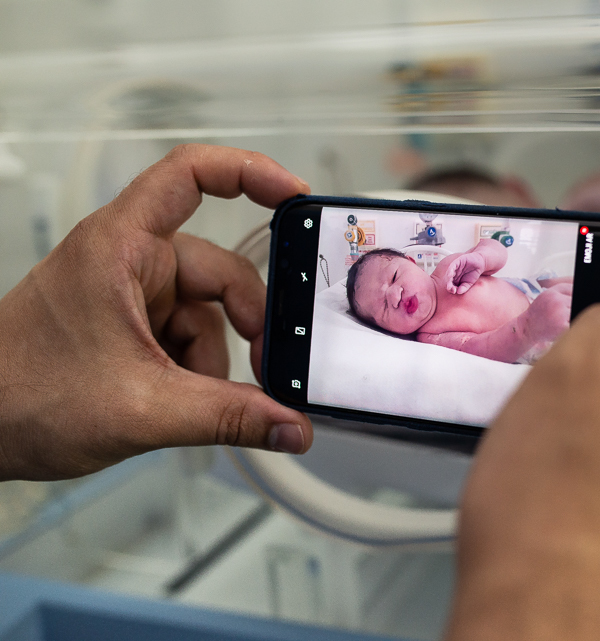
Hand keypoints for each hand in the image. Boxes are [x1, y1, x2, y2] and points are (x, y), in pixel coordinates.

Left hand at [0, 145, 313, 480]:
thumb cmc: (19, 397)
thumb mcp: (141, 409)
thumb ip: (228, 416)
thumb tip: (290, 425)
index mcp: (120, 246)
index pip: (191, 174)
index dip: (250, 172)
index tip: (295, 195)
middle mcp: (127, 259)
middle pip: (220, 268)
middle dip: (250, 321)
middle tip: (270, 367)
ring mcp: (130, 292)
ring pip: (209, 311)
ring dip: (219, 358)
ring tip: (207, 400)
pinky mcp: (130, 323)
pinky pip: (190, 334)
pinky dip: (199, 369)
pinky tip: (187, 400)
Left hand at [444, 252, 486, 294]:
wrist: (480, 263)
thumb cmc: (473, 273)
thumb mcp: (469, 283)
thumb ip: (464, 288)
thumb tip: (458, 292)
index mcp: (455, 280)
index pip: (450, 285)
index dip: (451, 289)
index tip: (454, 292)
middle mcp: (453, 274)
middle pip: (448, 280)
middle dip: (449, 285)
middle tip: (451, 289)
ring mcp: (455, 268)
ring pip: (449, 273)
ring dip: (448, 279)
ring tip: (449, 284)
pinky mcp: (457, 262)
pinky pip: (452, 266)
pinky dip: (450, 270)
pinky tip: (450, 275)